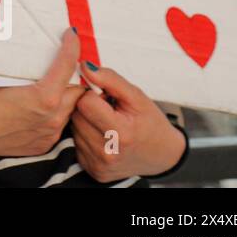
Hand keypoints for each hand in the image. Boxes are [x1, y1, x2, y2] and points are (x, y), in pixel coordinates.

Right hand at [0, 28, 85, 160]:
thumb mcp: (4, 76)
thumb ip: (28, 66)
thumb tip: (38, 50)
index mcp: (45, 96)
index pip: (68, 64)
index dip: (72, 46)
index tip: (71, 36)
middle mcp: (53, 116)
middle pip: (77, 90)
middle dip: (72, 77)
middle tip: (61, 66)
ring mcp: (50, 132)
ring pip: (69, 109)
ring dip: (64, 97)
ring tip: (47, 89)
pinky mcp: (44, 143)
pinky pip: (57, 125)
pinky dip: (52, 114)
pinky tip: (35, 110)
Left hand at [70, 59, 186, 181]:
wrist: (162, 155)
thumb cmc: (150, 123)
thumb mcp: (137, 96)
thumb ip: (110, 79)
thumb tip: (85, 66)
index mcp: (120, 134)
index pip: (85, 102)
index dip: (93, 94)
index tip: (106, 97)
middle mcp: (107, 152)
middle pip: (76, 115)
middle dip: (87, 107)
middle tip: (106, 109)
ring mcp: (98, 164)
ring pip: (74, 128)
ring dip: (85, 121)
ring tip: (105, 122)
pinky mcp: (92, 170)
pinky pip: (76, 143)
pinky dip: (85, 136)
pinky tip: (101, 136)